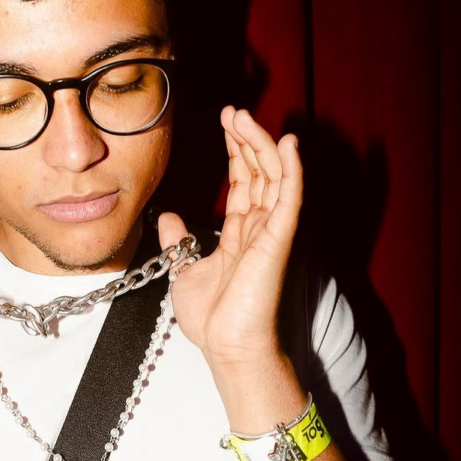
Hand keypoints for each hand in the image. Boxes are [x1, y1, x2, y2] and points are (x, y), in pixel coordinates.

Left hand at [158, 106, 301, 374]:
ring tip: (242, 115)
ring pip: (274, 176)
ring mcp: (272, 233)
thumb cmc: (213, 321)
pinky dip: (291, 169)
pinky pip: (289, 198)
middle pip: (260, 171)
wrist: (226, 350)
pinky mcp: (279, 241)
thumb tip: (169, 216)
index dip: (236, 150)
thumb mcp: (185, 271)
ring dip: (260, 142)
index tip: (225, 122)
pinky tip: (287, 142)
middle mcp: (261, 228)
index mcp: (241, 233)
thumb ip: (181, 241)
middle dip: (246, 138)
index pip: (244, 181)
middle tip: (232, 110)